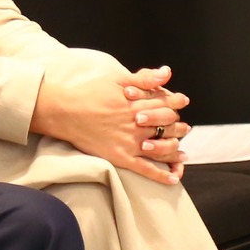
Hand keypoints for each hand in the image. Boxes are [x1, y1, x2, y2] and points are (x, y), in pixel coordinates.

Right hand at [32, 64, 190, 184]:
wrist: (64, 111)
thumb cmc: (89, 92)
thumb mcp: (117, 79)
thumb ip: (144, 78)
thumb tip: (167, 72)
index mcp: (137, 103)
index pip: (166, 104)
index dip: (176, 102)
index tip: (181, 102)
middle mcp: (137, 123)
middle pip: (167, 126)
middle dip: (179, 127)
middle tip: (184, 128)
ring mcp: (129, 141)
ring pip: (162, 148)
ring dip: (176, 151)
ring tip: (182, 153)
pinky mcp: (120, 156)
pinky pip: (146, 168)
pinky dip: (161, 174)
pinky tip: (173, 177)